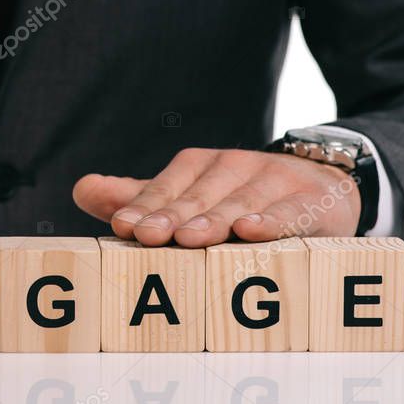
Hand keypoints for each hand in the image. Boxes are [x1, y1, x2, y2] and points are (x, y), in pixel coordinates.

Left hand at [72, 148, 360, 246]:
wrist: (321, 186)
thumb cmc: (240, 199)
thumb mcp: (191, 196)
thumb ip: (139, 198)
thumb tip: (82, 189)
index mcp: (199, 165)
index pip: (165, 187)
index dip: (144, 207)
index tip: (121, 227)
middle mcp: (233, 166)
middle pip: (197, 196)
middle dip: (171, 216)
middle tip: (148, 236)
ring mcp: (273, 180)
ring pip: (239, 203)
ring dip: (214, 220)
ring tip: (190, 238)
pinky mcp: (310, 199)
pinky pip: (289, 212)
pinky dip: (272, 221)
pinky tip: (251, 230)